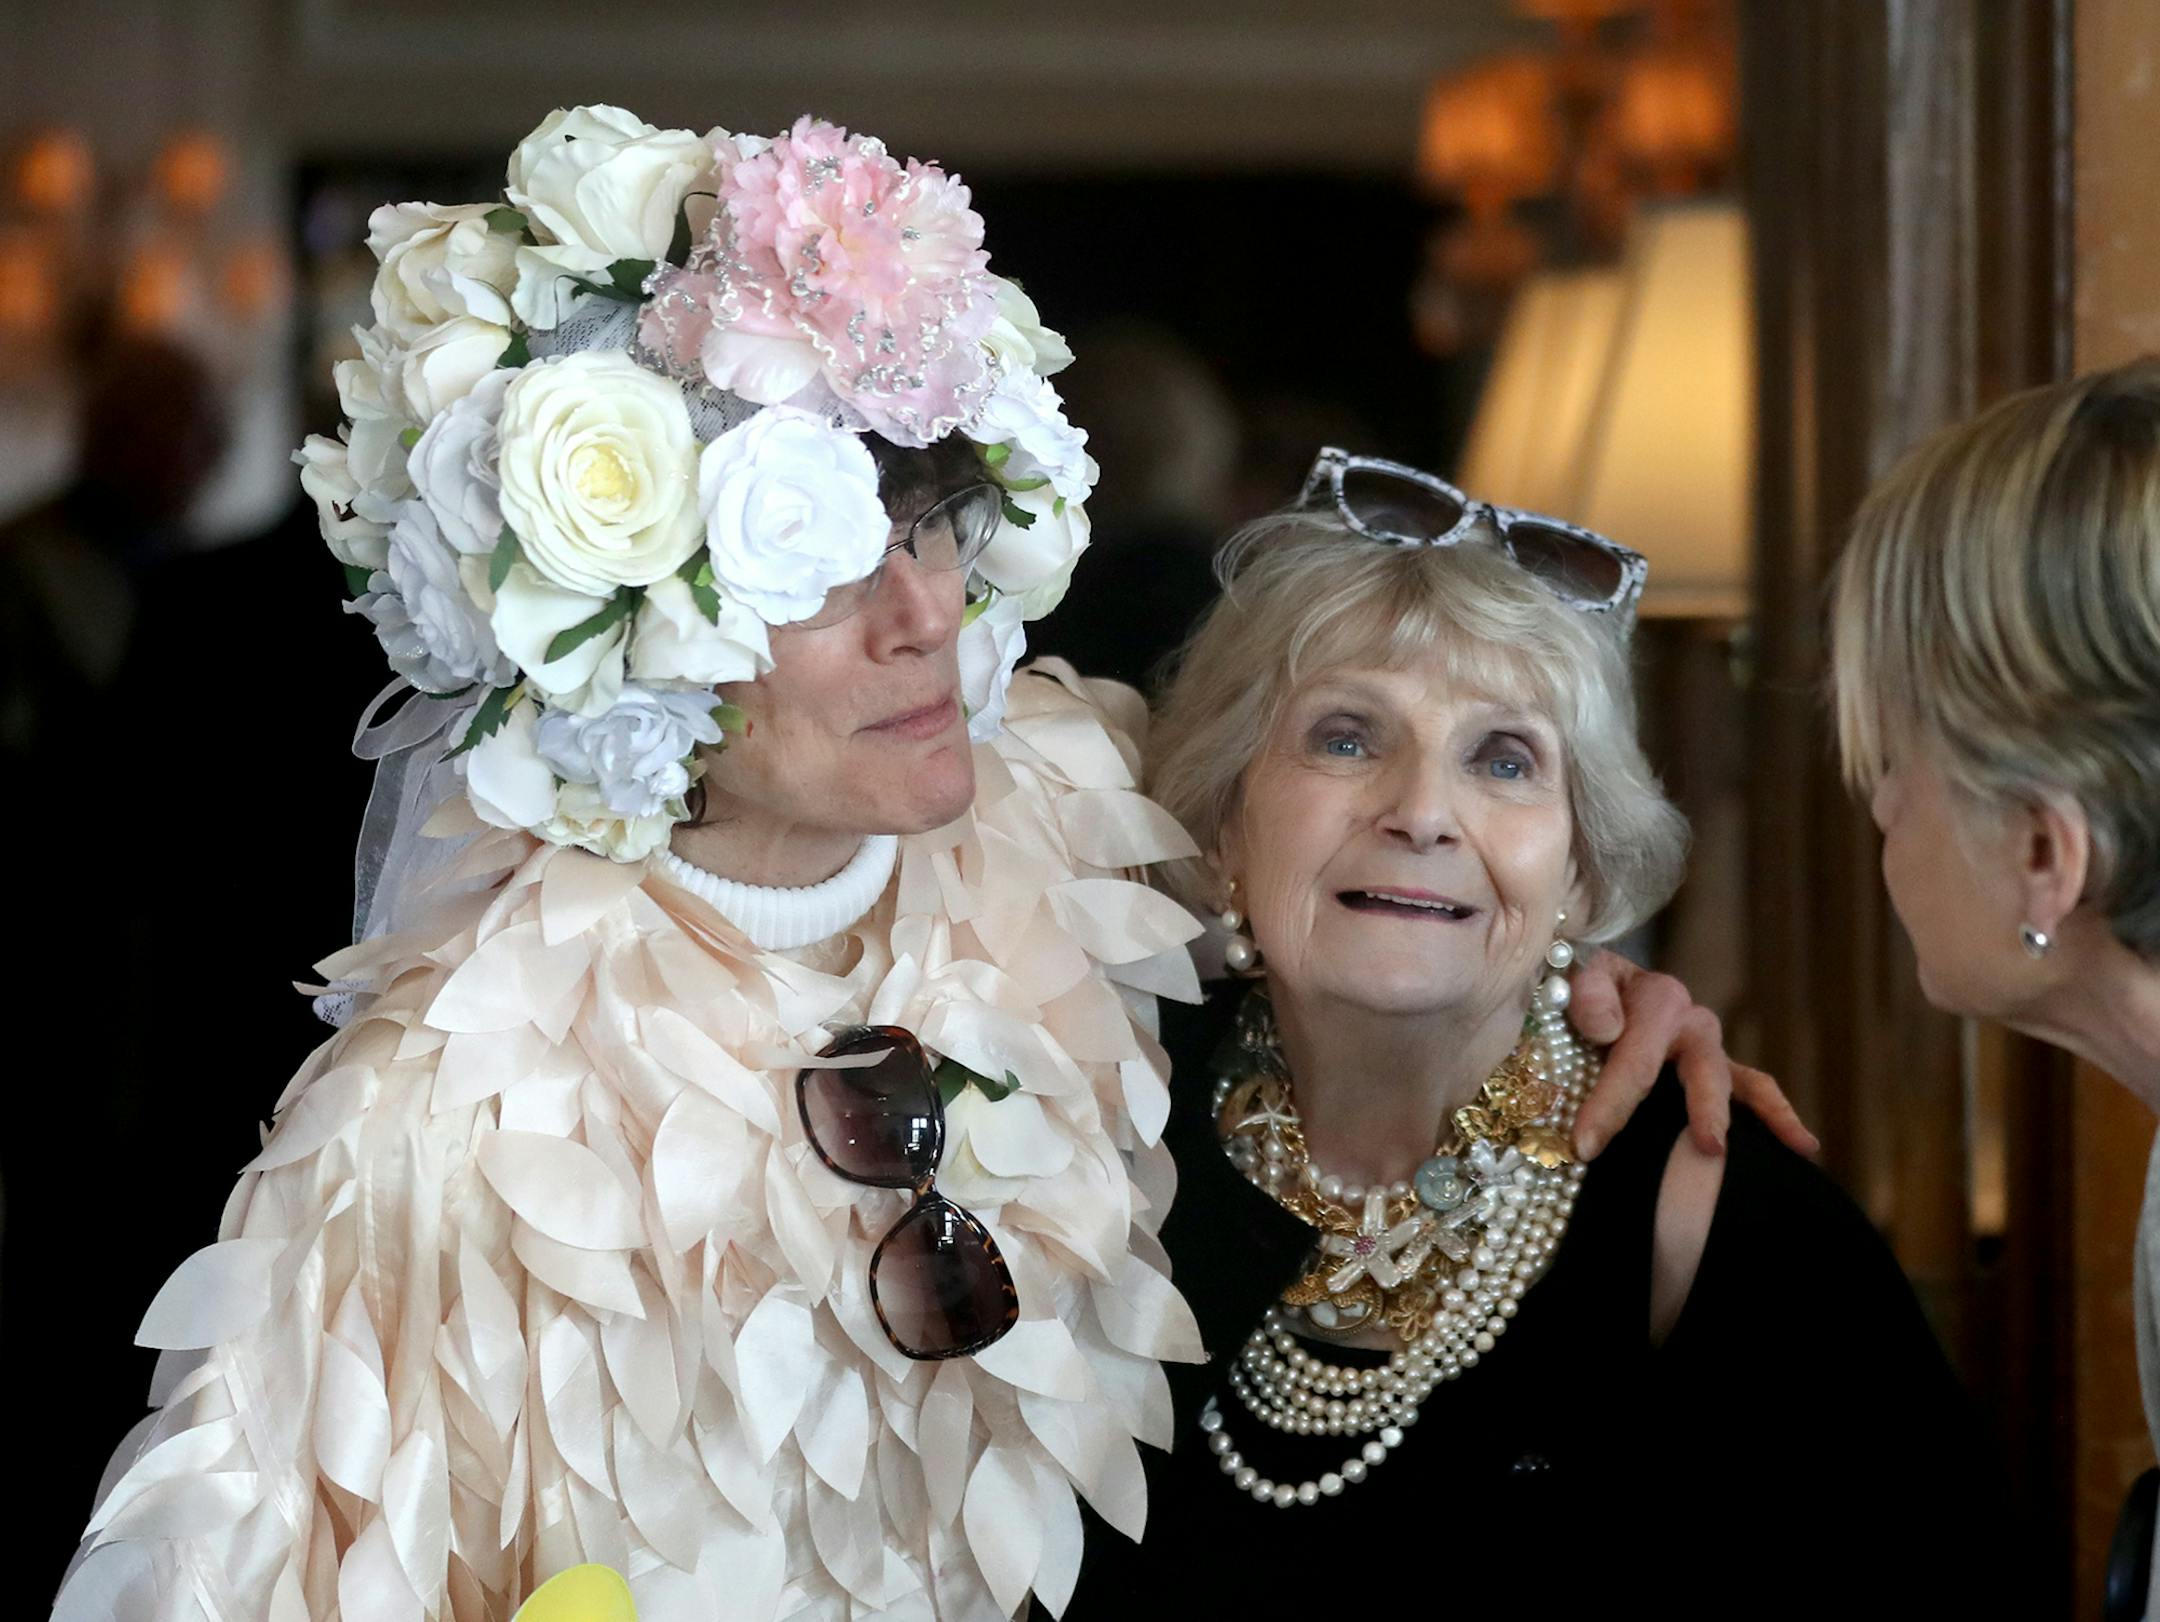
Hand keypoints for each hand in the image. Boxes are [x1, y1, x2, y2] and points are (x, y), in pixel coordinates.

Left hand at [1565, 949, 1817, 1161]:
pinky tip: (1804, 1147)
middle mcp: (1692, 1022)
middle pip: (1696, 1074)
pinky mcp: (1719, 1068)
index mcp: (1658, 998)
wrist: (1599, 987)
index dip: (1609, 1103)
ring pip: (1731, 1083)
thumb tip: (1610, 1029)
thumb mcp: (1579, 977)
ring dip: (1727, 1117)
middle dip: (1693, 1114)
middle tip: (1701, 1150)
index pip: (1636, 1058)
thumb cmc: (1586, 990)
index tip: (1585, 1145)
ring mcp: (1710, 1048)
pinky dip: (1780, 1117)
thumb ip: (1588, 994)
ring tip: (1721, 1150)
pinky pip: (1756, 1090)